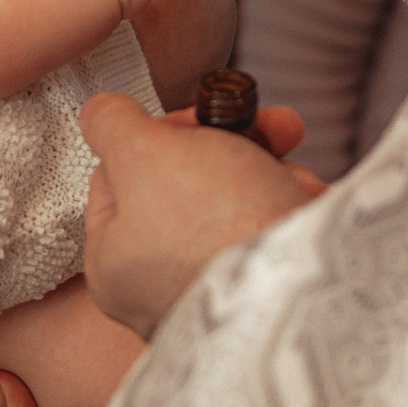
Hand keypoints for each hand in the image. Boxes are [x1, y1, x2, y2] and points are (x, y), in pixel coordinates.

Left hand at [80, 92, 323, 337]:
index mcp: (114, 262)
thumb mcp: (142, 154)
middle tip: (265, 128)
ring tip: (290, 171)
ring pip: (237, 203)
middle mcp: (157, 286)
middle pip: (186, 184)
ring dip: (270, 171)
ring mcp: (214, 293)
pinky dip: (292, 206)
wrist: (301, 290)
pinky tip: (306, 199)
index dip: (161, 134)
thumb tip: (101, 111)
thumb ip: (110, 124)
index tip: (196, 120)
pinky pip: (274, 233)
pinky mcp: (265, 294)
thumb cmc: (212, 228)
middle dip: (231, 146)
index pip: (122, 176)